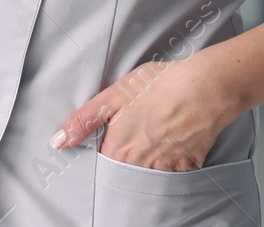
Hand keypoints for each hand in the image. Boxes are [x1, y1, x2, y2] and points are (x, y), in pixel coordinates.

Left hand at [49, 55, 243, 171]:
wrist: (205, 86)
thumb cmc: (158, 86)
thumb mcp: (113, 96)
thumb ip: (84, 121)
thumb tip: (58, 142)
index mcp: (121, 150)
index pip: (103, 168)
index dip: (104, 157)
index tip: (109, 145)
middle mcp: (143, 166)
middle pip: (126, 176)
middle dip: (126, 163)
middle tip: (135, 137)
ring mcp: (168, 169)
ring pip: (150, 177)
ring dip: (147, 164)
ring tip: (154, 135)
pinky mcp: (190, 166)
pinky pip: (174, 174)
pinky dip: (170, 162)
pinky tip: (172, 140)